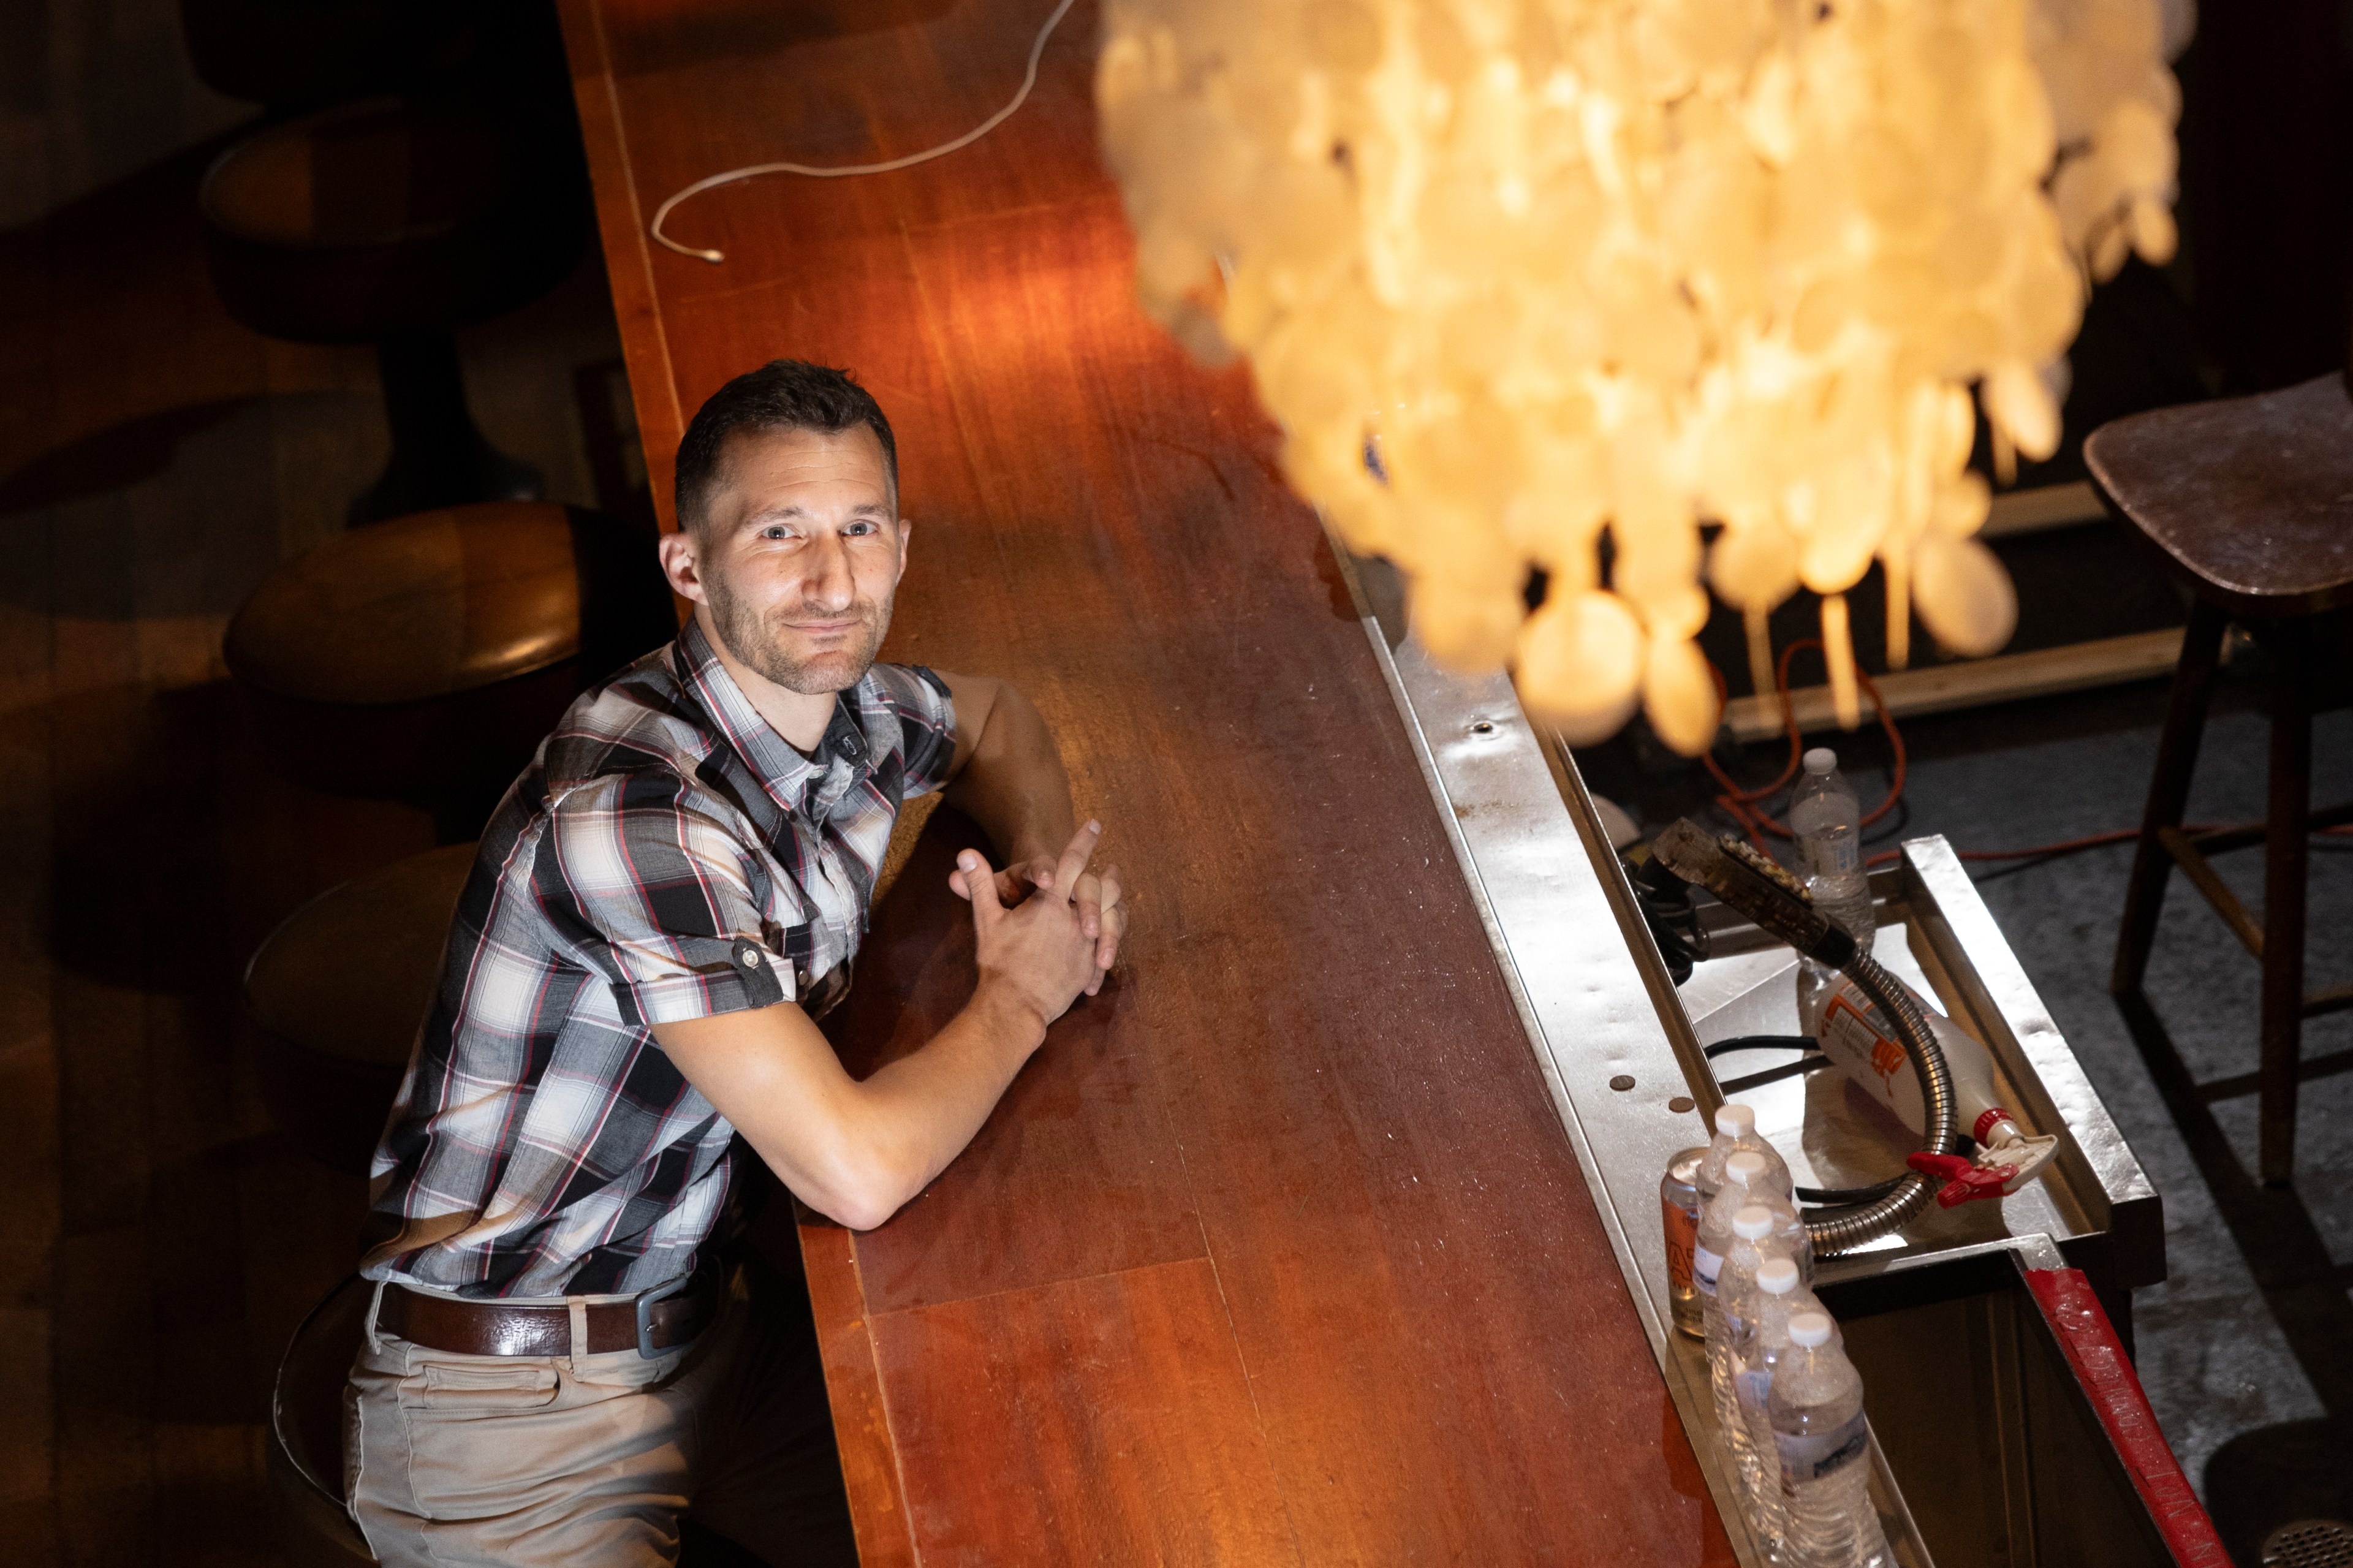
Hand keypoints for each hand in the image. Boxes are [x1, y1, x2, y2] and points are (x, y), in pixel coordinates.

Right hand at [960, 822, 1110, 1030]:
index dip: (1084, 840)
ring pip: (1112, 917)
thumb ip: (980, 884)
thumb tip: (965, 853)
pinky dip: (1108, 942)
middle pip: (1102, 888)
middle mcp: (1074, 919)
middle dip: (1109, 876)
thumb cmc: (998, 963)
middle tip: (1113, 870)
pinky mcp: (1089, 967)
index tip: (1095, 825)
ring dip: (1114, 906)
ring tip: (1116, 902)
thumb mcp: (987, 921)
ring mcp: (1085, 944)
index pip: (1072, 861)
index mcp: (1051, 903)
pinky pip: (1106, 949)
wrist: (1014, 1007)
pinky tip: (1107, 942)